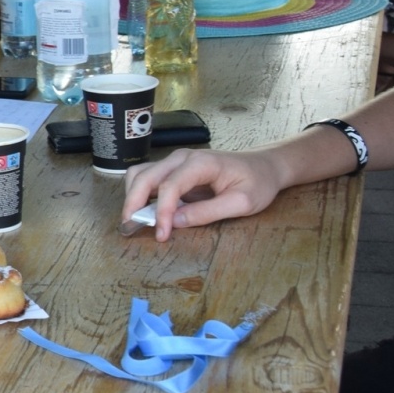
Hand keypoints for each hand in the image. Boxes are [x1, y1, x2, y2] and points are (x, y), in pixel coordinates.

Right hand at [122, 148, 287, 241]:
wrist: (263, 167)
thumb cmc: (257, 183)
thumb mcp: (242, 203)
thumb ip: (208, 212)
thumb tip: (175, 222)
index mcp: (201, 163)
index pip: (169, 186)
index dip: (161, 212)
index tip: (161, 234)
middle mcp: (182, 158)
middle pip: (144, 176)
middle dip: (133, 203)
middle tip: (129, 228)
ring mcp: (175, 161)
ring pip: (140, 173)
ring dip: (132, 196)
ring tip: (135, 220)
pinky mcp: (173, 169)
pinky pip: (146, 176)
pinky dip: (139, 193)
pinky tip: (145, 210)